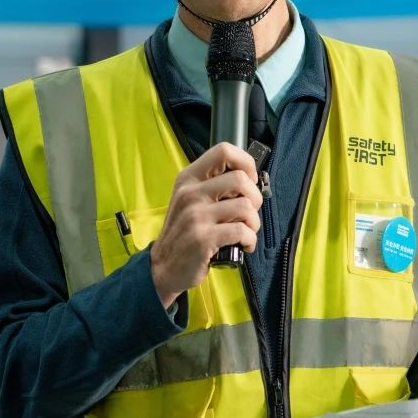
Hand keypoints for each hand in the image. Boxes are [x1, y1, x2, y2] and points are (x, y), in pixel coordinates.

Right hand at [149, 142, 261, 306]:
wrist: (163, 267)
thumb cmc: (184, 233)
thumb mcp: (190, 201)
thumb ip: (214, 186)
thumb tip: (250, 178)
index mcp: (188, 179)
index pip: (223, 150)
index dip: (246, 163)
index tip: (249, 180)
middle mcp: (190, 193)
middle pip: (241, 179)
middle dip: (255, 198)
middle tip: (248, 213)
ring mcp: (196, 216)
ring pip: (246, 206)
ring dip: (254, 222)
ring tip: (246, 231)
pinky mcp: (203, 238)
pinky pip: (242, 231)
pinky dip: (250, 240)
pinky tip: (244, 245)